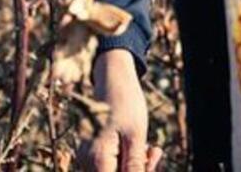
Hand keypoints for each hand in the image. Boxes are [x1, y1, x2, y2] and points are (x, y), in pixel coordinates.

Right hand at [76, 50, 162, 171]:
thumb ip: (135, 165)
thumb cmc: (124, 102)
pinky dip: (128, 159)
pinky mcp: (93, 155)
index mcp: (96, 160)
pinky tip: (141, 146)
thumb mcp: (136, 136)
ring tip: (150, 148)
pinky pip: (112, 166)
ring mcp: (87, 159)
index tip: (149, 161)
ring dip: (135, 166)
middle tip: (154, 153)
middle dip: (139, 170)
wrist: (112, 78)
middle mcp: (86, 163)